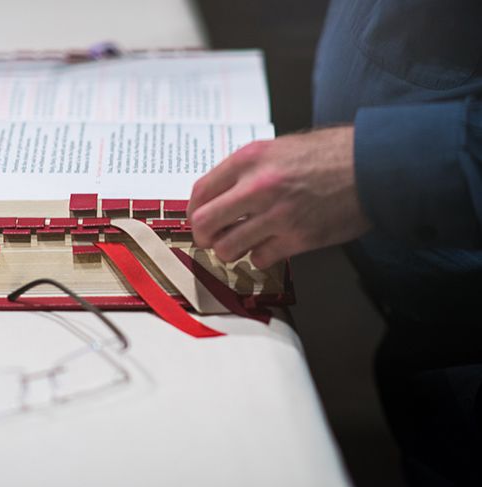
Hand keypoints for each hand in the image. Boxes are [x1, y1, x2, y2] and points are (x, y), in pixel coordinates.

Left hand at [187, 126, 370, 267]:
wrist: (373, 165)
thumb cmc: (329, 154)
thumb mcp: (279, 148)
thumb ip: (246, 170)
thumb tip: (219, 196)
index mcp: (250, 159)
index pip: (200, 192)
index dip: (193, 211)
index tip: (197, 219)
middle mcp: (258, 186)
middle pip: (204, 223)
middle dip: (202, 236)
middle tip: (211, 239)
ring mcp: (277, 214)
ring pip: (227, 248)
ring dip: (230, 251)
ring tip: (241, 244)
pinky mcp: (297, 238)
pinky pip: (259, 259)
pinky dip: (259, 257)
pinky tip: (269, 247)